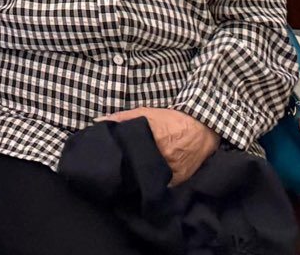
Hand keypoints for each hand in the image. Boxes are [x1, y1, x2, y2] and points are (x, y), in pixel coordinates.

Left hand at [99, 108, 216, 184]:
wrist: (202, 128)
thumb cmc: (170, 119)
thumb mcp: (145, 113)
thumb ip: (121, 118)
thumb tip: (97, 121)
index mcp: (151, 143)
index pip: (129, 158)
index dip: (119, 162)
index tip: (111, 163)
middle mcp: (163, 160)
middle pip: (139, 171)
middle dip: (129, 171)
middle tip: (120, 170)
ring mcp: (173, 172)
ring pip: (151, 181)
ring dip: (143, 179)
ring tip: (132, 175)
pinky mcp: (180, 180)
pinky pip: (164, 186)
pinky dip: (157, 183)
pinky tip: (149, 180)